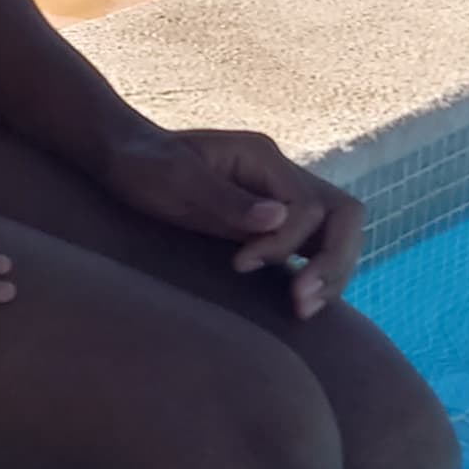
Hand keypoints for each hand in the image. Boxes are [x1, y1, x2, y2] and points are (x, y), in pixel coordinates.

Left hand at [98, 123, 364, 315]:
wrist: (124, 158)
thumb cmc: (143, 165)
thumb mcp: (174, 179)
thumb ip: (225, 199)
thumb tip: (279, 218)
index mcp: (264, 158)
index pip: (309, 207)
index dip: (285, 243)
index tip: (241, 265)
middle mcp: (281, 176)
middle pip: (344, 217)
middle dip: (333, 262)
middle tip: (302, 305)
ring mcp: (280, 198)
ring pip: (336, 234)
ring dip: (331, 273)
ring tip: (303, 310)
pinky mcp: (270, 222)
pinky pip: (313, 247)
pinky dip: (316, 274)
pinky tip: (299, 301)